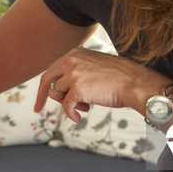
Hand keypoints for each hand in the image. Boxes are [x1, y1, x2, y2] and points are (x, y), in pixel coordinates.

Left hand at [34, 47, 166, 122]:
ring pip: (56, 94)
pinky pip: (66, 106)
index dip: (45, 84)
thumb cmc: (119, 77)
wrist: (134, 82)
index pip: (52, 69)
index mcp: (75, 53)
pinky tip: (78, 118)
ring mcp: (74, 74)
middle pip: (47, 80)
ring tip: (83, 108)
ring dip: (67, 104)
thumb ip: (77, 72)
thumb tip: (62, 88)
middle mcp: (71, 60)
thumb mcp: (94, 66)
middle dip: (42, 96)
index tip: (41, 96)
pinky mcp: (78, 89)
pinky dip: (71, 114)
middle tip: (38, 108)